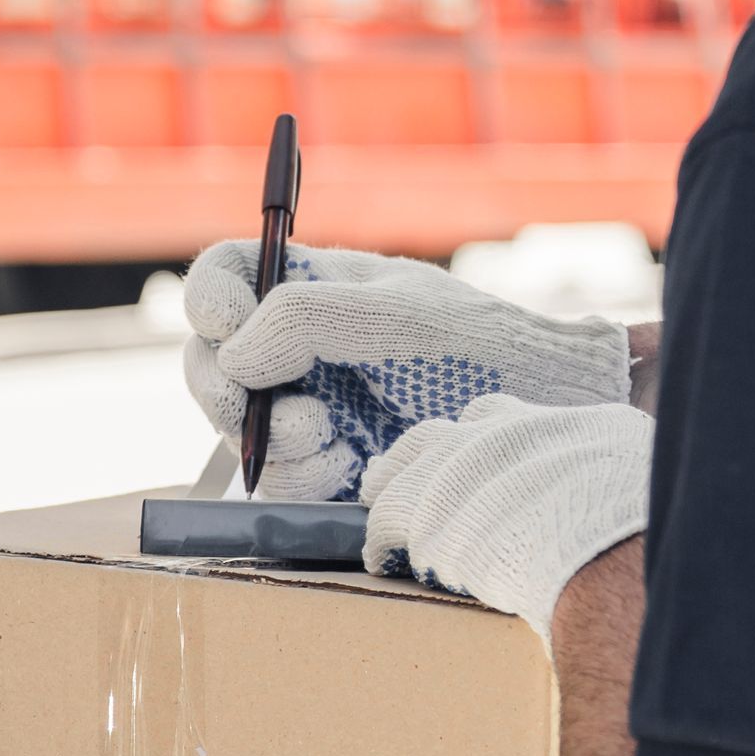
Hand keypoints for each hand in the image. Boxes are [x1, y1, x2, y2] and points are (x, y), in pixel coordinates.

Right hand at [182, 243, 629, 501]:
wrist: (544, 415)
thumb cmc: (482, 345)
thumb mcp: (397, 315)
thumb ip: (306, 317)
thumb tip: (233, 353)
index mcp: (312, 287)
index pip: (230, 277)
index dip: (210, 297)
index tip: (225, 323)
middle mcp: (299, 347)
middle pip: (213, 360)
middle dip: (222, 387)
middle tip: (248, 405)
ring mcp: (312, 408)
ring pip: (241, 429)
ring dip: (271, 438)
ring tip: (329, 435)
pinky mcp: (330, 466)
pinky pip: (282, 478)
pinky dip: (304, 475)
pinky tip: (352, 464)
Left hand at [359, 394, 653, 644]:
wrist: (602, 541)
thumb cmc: (628, 501)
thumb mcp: (625, 449)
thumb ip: (607, 446)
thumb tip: (619, 455)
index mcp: (531, 423)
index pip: (488, 414)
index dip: (474, 436)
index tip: (467, 448)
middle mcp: (485, 439)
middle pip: (430, 438)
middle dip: (412, 456)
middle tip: (392, 473)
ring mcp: (450, 476)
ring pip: (399, 477)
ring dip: (388, 493)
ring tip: (375, 509)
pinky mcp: (425, 522)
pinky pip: (387, 526)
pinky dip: (381, 541)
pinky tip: (379, 555)